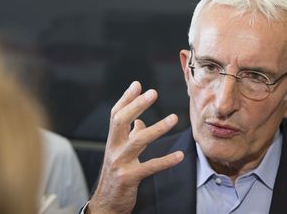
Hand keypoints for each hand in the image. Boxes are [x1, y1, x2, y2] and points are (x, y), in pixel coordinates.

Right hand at [87, 81, 183, 213]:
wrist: (106, 203)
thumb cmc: (116, 175)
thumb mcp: (120, 153)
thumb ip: (130, 136)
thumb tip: (139, 122)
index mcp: (112, 141)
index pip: (116, 115)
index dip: (126, 99)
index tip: (137, 84)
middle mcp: (113, 149)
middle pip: (121, 121)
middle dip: (136, 105)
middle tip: (152, 93)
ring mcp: (120, 163)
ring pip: (138, 141)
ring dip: (157, 128)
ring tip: (174, 118)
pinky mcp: (129, 178)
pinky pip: (150, 167)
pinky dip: (166, 161)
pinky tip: (180, 155)